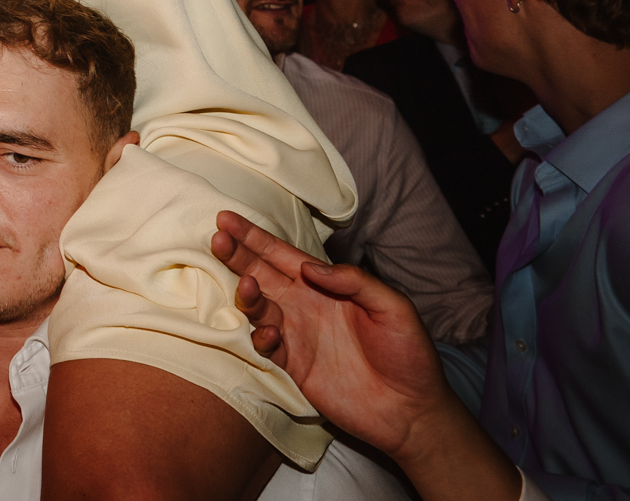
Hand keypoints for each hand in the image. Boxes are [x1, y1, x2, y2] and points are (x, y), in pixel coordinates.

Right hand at [210, 211, 457, 457]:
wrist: (411, 411)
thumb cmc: (410, 355)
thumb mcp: (394, 308)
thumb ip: (355, 281)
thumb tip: (309, 267)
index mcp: (325, 286)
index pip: (282, 255)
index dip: (254, 237)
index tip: (226, 218)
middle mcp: (304, 306)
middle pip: (261, 274)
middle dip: (237, 256)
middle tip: (217, 239)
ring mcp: (297, 336)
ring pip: (258, 308)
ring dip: (247, 295)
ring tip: (248, 287)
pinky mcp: (294, 366)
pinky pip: (266, 347)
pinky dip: (262, 338)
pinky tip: (270, 334)